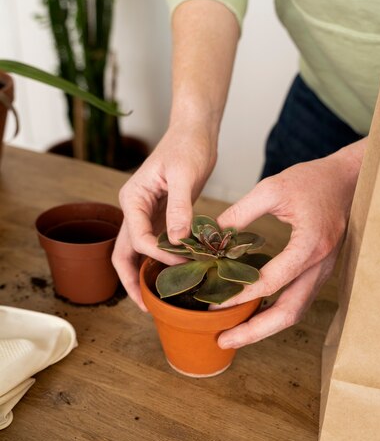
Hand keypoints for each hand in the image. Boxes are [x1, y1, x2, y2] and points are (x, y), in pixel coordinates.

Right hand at [112, 124, 216, 308]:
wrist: (194, 133)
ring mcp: (146, 215)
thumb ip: (180, 207)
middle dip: (130, 281)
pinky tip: (174, 276)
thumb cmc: (187, 146)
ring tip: (157, 299)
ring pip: (137, 253)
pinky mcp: (162, 217)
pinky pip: (156, 245)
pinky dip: (161, 262)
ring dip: (144, 275)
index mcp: (133, 199)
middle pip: (123, 253)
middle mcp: (134, 210)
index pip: (137, 238)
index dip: (159, 255)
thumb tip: (177, 240)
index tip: (184, 261)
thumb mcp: (185, 175)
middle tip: (146, 307)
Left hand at [216, 141, 365, 348]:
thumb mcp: (272, 188)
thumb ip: (241, 213)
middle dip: (254, 332)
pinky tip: (252, 313)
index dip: (240, 296)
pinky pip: (297, 301)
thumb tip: (212, 236)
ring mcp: (323, 272)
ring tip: (233, 334)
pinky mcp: (319, 272)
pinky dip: (274, 312)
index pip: (272, 282)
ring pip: (295, 312)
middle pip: (288, 313)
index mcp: (309, 245)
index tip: (213, 304)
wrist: (347, 180)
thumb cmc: (313, 180)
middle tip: (222, 340)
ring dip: (264, 327)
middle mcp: (320, 266)